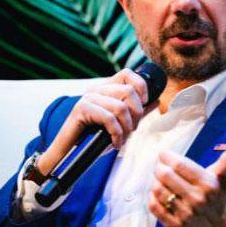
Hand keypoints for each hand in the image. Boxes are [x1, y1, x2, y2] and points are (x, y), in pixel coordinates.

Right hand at [38, 68, 157, 174]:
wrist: (69, 153)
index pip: (127, 73)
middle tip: (131, 130)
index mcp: (105, 88)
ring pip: (121, 106)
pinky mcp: (80, 109)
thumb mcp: (120, 123)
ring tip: (122, 139)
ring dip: (127, 128)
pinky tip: (115, 143)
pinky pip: (109, 118)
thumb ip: (136, 111)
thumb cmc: (94, 138)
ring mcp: (87, 98)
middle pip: (129, 91)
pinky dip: (117, 134)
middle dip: (137, 115)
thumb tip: (156, 100)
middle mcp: (96, 89)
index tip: (143, 105)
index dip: (141, 87)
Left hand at [149, 147, 225, 226]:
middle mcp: (197, 200)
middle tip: (160, 167)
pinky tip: (157, 194)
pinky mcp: (175, 226)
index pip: (179, 165)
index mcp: (208, 185)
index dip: (167, 157)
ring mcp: (185, 214)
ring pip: (158, 190)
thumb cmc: (216, 196)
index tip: (164, 155)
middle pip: (166, 176)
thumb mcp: (223, 178)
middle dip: (159, 168)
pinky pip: (155, 207)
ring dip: (155, 182)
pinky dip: (152, 197)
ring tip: (160, 180)